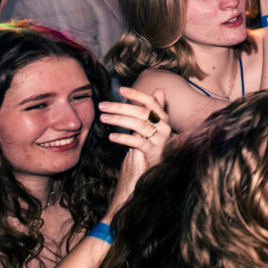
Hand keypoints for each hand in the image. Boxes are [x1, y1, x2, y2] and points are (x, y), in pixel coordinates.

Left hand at [102, 87, 170, 214]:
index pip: (151, 102)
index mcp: (163, 120)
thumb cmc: (145, 151)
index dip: (137, 94)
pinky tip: (111, 136)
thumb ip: (152, 111)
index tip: (120, 89)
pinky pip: (139, 143)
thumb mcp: (147, 129)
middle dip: (121, 107)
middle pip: (143, 112)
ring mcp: (161, 141)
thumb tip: (159, 90)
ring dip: (119, 120)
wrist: (146, 178)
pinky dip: (124, 138)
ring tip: (103, 118)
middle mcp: (165, 128)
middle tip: (102, 105)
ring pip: (140, 125)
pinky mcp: (155, 154)